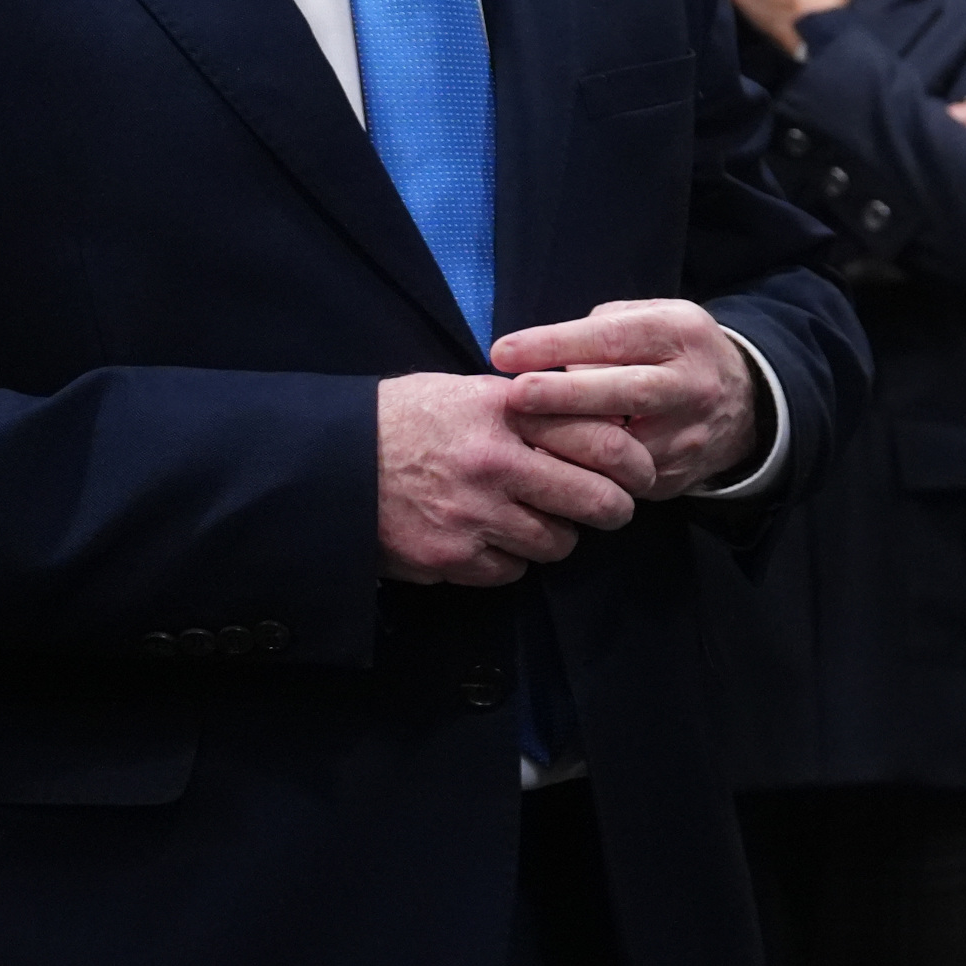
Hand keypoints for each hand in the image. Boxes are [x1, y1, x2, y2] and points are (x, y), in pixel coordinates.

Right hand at [377, 372, 636, 583]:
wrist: (326, 460)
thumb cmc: (404, 419)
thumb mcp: (469, 394)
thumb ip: (531, 409)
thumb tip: (601, 423)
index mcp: (506, 413)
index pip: (603, 442)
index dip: (633, 463)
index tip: (639, 472)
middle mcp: (495, 464)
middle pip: (595, 502)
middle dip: (611, 510)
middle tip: (609, 508)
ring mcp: (472, 515)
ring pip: (557, 544)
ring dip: (555, 536)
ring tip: (535, 519)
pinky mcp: (449, 556)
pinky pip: (511, 571)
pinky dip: (509, 560)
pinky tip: (490, 539)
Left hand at [490, 300, 762, 497]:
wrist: (746, 405)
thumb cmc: (674, 352)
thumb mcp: (654, 318)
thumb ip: (603, 327)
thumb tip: (548, 356)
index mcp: (681, 334)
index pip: (614, 337)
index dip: (556, 344)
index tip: (503, 352)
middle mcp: (692, 384)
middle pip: (629, 391)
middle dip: (567, 395)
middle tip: (515, 396)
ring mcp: (688, 435)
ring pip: (624, 446)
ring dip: (566, 443)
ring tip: (519, 436)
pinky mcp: (675, 476)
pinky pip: (620, 479)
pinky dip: (580, 473)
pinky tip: (547, 465)